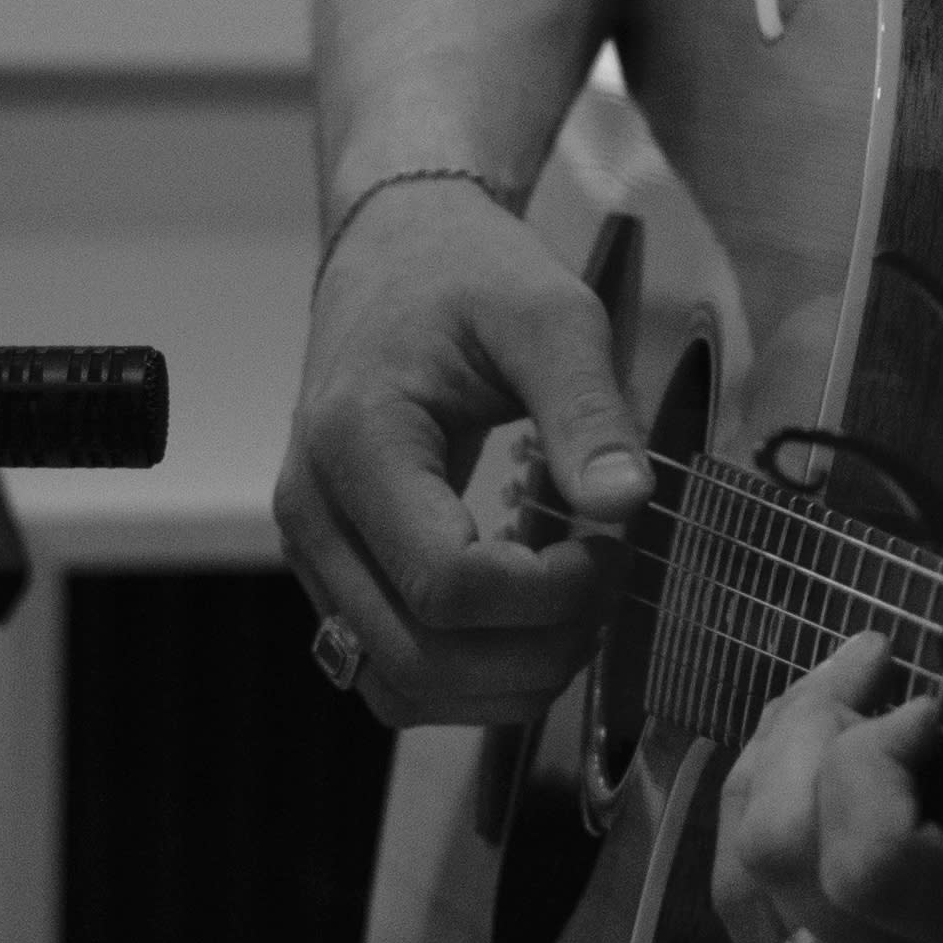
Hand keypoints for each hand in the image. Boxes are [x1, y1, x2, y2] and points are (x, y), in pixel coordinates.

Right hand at [274, 180, 652, 726]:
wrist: (395, 256)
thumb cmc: (467, 276)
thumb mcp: (547, 312)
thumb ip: (587, 407)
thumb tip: (628, 505)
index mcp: (357, 442)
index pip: (444, 584)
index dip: (547, 594)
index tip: (611, 544)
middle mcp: (314, 512)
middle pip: (417, 657)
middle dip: (535, 651)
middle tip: (607, 587)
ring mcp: (315, 552)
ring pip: (397, 686)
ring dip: (502, 680)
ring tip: (572, 611)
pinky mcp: (335, 573)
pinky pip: (391, 671)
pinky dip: (469, 673)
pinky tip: (526, 616)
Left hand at [712, 637, 942, 942]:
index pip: (865, 862)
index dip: (874, 750)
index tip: (934, 696)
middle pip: (780, 857)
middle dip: (806, 728)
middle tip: (868, 665)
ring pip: (745, 879)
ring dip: (777, 762)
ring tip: (838, 702)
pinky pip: (745, 917)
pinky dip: (759, 822)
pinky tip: (808, 774)